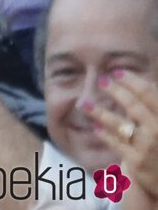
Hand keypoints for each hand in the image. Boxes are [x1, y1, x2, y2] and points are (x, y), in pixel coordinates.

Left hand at [87, 70, 157, 198]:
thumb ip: (153, 105)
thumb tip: (139, 82)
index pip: (149, 93)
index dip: (132, 81)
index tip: (116, 72)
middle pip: (133, 105)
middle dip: (115, 91)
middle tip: (101, 81)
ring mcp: (148, 146)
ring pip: (120, 124)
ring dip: (100, 112)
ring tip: (84, 104)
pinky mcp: (137, 162)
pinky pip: (116, 143)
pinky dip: (105, 134)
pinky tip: (96, 127)